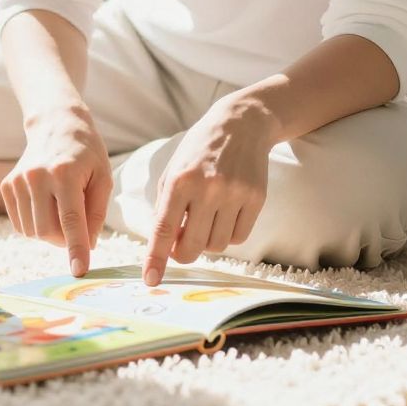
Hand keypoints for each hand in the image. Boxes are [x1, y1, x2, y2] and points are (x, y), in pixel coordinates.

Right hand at [1, 105, 111, 277]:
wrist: (55, 125)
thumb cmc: (86, 153)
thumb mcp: (103, 178)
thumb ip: (96, 213)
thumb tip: (88, 246)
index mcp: (65, 173)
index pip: (70, 219)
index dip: (76, 248)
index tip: (80, 270)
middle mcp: (37, 177)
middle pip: (47, 231)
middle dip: (65, 241)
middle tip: (78, 231)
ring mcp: (17, 181)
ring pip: (32, 231)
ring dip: (50, 233)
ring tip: (62, 212)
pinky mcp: (6, 185)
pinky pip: (20, 224)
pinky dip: (35, 225)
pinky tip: (45, 207)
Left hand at [142, 95, 276, 285]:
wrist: (240, 125)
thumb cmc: (198, 152)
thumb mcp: (172, 171)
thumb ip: (166, 207)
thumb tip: (165, 246)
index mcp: (179, 181)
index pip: (164, 229)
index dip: (156, 258)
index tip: (150, 280)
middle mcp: (207, 189)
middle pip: (193, 246)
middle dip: (184, 254)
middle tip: (181, 246)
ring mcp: (234, 195)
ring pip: (217, 245)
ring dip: (207, 242)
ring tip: (205, 220)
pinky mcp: (256, 199)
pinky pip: (239, 237)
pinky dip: (228, 235)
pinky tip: (224, 215)